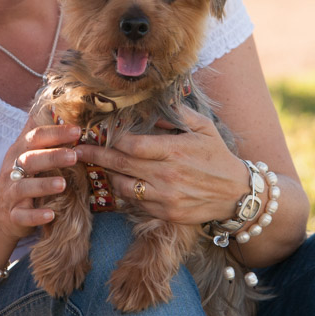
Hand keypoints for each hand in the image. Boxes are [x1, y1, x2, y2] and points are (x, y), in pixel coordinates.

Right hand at [0, 117, 80, 240]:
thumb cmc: (18, 178)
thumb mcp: (24, 152)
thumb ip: (37, 131)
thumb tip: (50, 101)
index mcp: (19, 151)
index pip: (35, 137)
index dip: (55, 132)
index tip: (78, 130)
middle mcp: (12, 170)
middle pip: (30, 159)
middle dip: (52, 156)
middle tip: (74, 155)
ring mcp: (11, 193)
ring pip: (25, 187)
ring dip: (44, 185)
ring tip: (63, 184)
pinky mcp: (13, 215)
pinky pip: (23, 216)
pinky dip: (36, 216)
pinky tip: (50, 215)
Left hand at [75, 106, 248, 224]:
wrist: (237, 195)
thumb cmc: (218, 157)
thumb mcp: (203, 128)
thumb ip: (177, 114)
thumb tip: (152, 102)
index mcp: (174, 150)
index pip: (131, 145)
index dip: (112, 139)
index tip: (98, 133)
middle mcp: (166, 175)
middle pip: (120, 165)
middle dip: (95, 156)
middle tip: (77, 150)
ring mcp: (164, 197)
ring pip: (122, 186)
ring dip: (108, 175)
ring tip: (97, 166)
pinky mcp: (165, 213)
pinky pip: (135, 203)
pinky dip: (125, 192)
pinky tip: (120, 182)